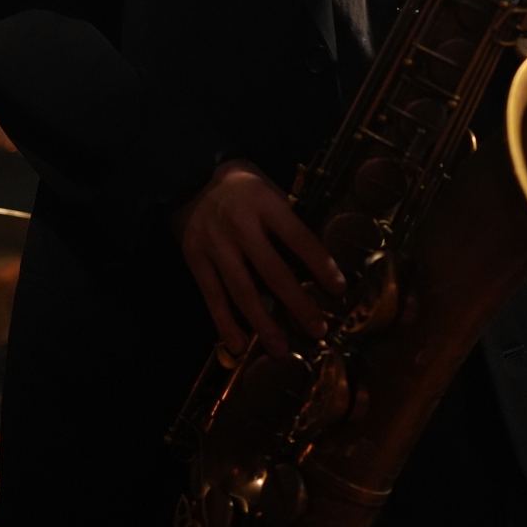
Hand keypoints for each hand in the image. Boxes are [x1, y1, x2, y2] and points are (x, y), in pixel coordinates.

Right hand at [171, 159, 346, 355]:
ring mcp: (215, 244)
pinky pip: (212, 296)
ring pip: (242, 291)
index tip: (338, 289)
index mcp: (264, 203)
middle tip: (317, 330)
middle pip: (272, 271)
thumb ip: (288, 220)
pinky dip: (225, 323)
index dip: (320, 264)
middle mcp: (239, 225)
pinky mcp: (195, 259)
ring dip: (263, 323)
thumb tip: (318, 260)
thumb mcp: (269, 189)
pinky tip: (239, 345)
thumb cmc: (242, 186)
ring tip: (281, 350)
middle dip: (297, 304)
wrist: (188, 176)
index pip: (298, 237)